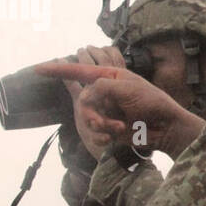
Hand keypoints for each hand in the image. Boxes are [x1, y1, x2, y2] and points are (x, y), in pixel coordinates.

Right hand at [35, 61, 205, 158]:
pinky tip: (115, 136)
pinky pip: (94, 132)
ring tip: (118, 127)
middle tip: (109, 121)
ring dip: (101, 124)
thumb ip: (102, 86)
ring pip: (86, 118)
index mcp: (109, 77)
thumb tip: (85, 95)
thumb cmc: (153, 103)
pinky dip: (102, 135)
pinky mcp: (109, 127)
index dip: (58, 70)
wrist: (166, 128)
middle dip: (93, 113)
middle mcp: (104, 93)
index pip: (79, 71)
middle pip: (82, 101)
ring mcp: (106, 110)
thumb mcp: (128, 88)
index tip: (38, 68)